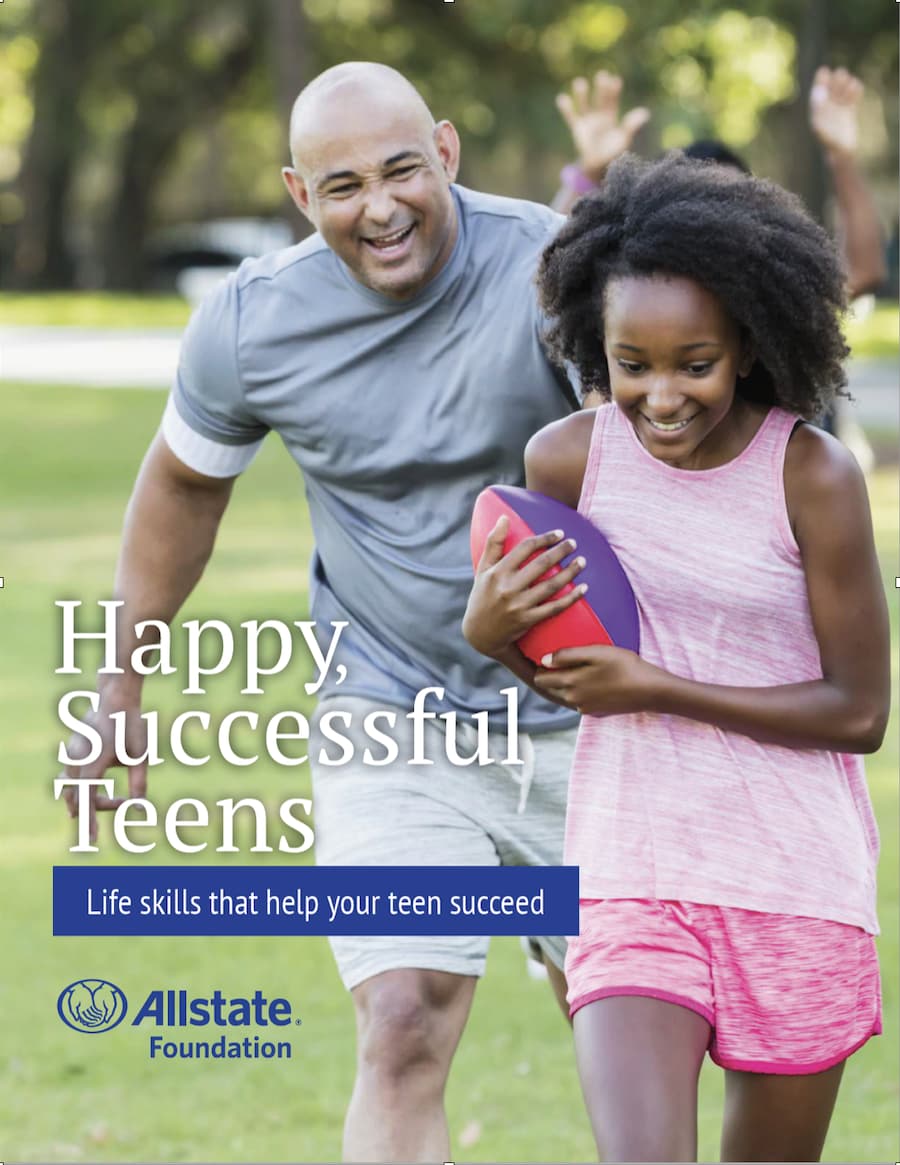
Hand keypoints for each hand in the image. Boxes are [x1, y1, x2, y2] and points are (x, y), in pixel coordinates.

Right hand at [59, 681, 148, 843]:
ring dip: (84, 799)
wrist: (116, 698)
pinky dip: (79, 787)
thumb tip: (140, 808)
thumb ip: (139, 783)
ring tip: (98, 806)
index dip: (89, 822)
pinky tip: (91, 789)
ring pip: (70, 788)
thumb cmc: (131, 725)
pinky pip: (70, 775)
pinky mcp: (72, 750)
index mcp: (92, 764)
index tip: (92, 840)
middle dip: (96, 808)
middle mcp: (76, 761)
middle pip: (78, 798)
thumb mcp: (140, 756)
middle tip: (123, 804)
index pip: (87, 801)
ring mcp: (71, 755)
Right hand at [463, 516, 586, 658]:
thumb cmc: (482, 596)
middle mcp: (507, 588)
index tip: (559, 533)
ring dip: (570, 572)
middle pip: (540, 564)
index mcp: (497, 572)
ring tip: (582, 561)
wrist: (480, 634)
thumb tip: (504, 518)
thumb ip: (493, 543)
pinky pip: (554, 608)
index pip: (524, 548)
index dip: (544, 539)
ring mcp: (518, 605)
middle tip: (574, 543)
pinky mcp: (527, 620)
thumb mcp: (483, 569)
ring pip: (550, 585)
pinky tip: (584, 588)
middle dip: (560, 551)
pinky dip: (571, 598)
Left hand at [533, 644, 656, 715]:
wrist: (650, 690)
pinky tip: (593, 678)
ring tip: (580, 666)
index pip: (540, 678)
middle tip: (563, 657)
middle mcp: (573, 699)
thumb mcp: (595, 653)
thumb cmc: (624, 667)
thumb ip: (567, 656)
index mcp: (570, 684)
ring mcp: (584, 707)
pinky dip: (580, 689)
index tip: (546, 653)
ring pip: (564, 693)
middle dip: (551, 674)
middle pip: (550, 687)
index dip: (540, 665)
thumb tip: (543, 660)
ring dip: (566, 682)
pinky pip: (578, 699)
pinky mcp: (595, 711)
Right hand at [557, 71, 649, 182]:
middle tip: (602, 75)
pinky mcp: (578, 128)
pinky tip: (562, 98)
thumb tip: (645, 113)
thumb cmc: (613, 153)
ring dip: (582, 94)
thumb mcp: (624, 138)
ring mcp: (588, 121)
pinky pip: (571, 116)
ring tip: (580, 82)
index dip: (614, 91)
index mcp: (611, 116)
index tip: (616, 80)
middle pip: (600, 99)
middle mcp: (599, 116)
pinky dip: (566, 108)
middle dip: (601, 88)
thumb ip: (631, 125)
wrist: (598, 166)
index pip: (613, 101)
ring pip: (584, 105)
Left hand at [809, 66, 862, 158]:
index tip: (824, 70)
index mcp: (818, 111)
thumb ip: (818, 109)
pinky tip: (856, 86)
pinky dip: (854, 93)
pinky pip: (852, 99)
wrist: (840, 152)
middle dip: (835, 80)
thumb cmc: (828, 141)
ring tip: (849, 80)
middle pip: (831, 89)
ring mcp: (839, 111)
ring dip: (846, 84)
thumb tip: (818, 94)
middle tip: (841, 73)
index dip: (820, 80)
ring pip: (842, 93)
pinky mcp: (849, 114)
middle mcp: (827, 109)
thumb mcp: (820, 125)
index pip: (818, 91)